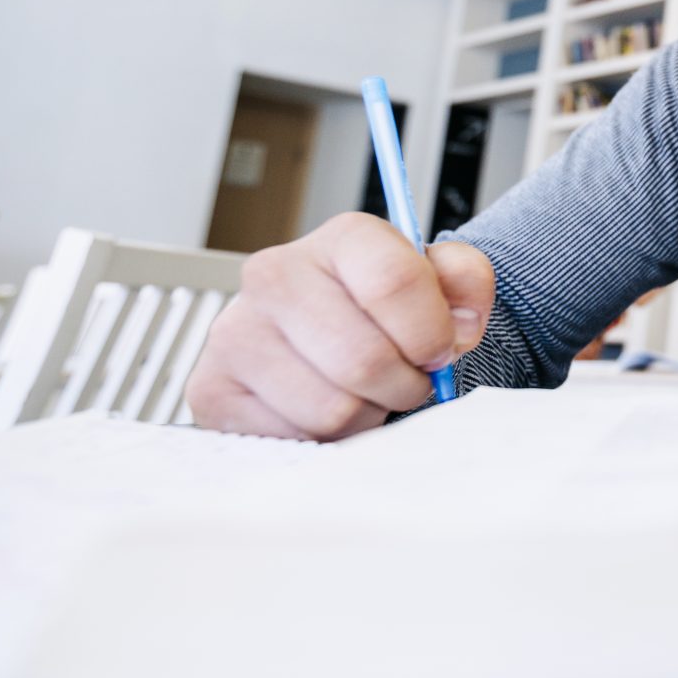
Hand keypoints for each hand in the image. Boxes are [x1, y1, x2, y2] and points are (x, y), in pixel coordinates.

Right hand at [186, 213, 494, 439]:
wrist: (329, 340)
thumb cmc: (386, 313)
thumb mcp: (441, 284)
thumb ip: (466, 283)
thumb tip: (459, 322)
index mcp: (341, 239)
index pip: (395, 282)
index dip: (431, 333)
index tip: (437, 349)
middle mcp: (274, 275)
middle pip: (364, 359)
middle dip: (401, 384)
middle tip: (401, 379)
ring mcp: (234, 333)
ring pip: (330, 408)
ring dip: (364, 415)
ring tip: (361, 393)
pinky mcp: (211, 390)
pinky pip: (292, 438)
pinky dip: (322, 438)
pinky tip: (322, 408)